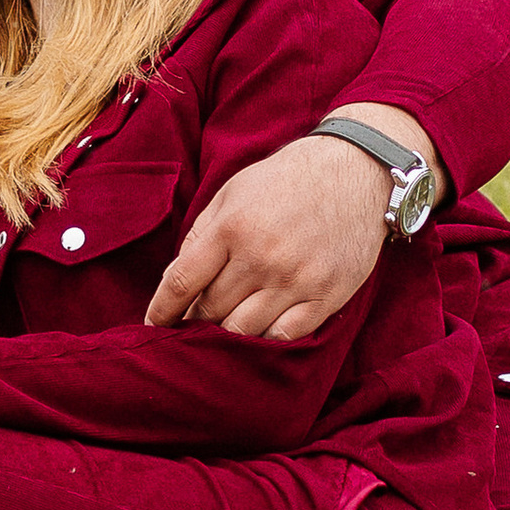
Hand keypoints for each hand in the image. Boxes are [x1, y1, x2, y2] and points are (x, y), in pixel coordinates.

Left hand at [145, 130, 404, 339]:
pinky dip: (266, 339)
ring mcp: (296, 280)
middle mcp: (262, 257)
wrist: (356, 170)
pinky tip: (260, 329)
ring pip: (244, 331)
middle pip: (211, 310)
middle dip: (196, 319)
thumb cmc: (286, 180)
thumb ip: (201, 234)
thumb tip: (175, 280)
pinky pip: (286, 337)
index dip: (162, 309)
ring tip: (224, 328)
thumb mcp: (233, 192)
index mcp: (232, 227)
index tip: (153, 324)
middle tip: (193, 321)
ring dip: (228, 334)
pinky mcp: (327, 295)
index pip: (182, 282)